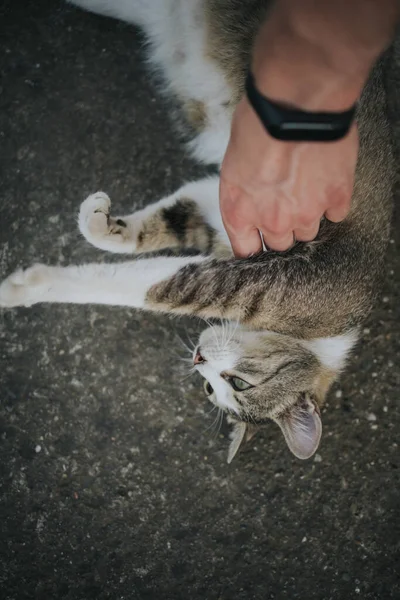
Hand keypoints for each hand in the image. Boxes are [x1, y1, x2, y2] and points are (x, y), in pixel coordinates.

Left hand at [220, 97, 358, 256]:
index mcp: (240, 213)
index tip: (259, 239)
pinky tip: (327, 184)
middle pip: (280, 244)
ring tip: (307, 189)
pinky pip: (336, 215)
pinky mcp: (336, 199)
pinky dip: (333, 203)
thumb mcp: (232, 162)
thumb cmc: (257, 124)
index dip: (254, 245)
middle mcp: (273, 221)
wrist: (294, 105)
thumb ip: (242, 192)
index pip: (246, 251)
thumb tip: (251, 198)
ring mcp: (307, 213)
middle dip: (282, 228)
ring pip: (308, 233)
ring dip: (307, 216)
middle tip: (285, 203)